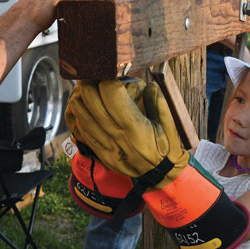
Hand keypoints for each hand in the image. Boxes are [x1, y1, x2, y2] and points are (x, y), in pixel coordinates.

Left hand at [66, 79, 187, 187]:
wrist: (161, 177)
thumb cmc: (167, 147)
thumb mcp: (168, 123)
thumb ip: (156, 101)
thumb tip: (147, 84)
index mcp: (134, 126)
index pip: (110, 94)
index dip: (107, 77)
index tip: (110, 70)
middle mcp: (116, 136)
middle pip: (90, 100)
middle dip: (90, 81)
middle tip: (94, 74)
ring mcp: (105, 146)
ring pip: (81, 113)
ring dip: (82, 97)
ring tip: (90, 89)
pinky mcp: (100, 154)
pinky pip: (81, 130)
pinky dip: (81, 115)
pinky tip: (88, 108)